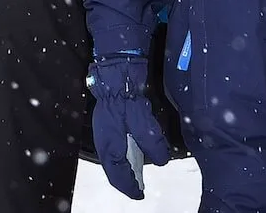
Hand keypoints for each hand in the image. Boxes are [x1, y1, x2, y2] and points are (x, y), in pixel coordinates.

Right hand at [86, 56, 171, 199]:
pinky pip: (117, 145)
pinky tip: (137, 151)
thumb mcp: (142, 121)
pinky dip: (127, 153)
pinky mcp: (111, 123)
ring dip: (127, 166)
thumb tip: (161, 160)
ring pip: (115, 157)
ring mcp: (106, 131)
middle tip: (139, 187)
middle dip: (126, 179)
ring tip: (139, 173)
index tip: (139, 194)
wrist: (116, 71)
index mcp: (108, 144)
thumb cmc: (126, 96)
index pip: (116, 174)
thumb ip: (151, 141)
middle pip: (114, 168)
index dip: (128, 186)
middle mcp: (104, 140)